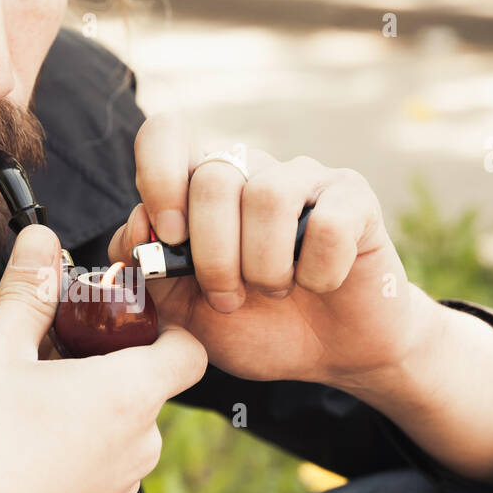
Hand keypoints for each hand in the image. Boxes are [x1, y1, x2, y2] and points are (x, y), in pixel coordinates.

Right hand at [0, 224, 207, 492]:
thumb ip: (28, 290)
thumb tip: (41, 239)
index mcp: (129, 395)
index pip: (188, 351)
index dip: (164, 328)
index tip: (119, 322)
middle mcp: (140, 450)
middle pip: (144, 394)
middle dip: (104, 373)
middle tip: (45, 362)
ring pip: (117, 441)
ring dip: (85, 423)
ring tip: (21, 417)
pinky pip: (94, 484)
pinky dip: (68, 469)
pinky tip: (15, 466)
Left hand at [108, 114, 442, 386]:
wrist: (328, 357)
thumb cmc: (255, 326)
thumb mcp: (185, 311)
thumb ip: (150, 269)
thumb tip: (137, 223)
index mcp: (201, 187)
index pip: (165, 135)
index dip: (158, 179)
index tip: (169, 239)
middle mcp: (250, 169)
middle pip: (212, 178)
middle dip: (213, 257)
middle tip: (228, 297)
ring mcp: (305, 178)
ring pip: (267, 195)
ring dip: (264, 266)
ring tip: (274, 291)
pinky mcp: (354, 198)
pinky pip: (327, 222)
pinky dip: (317, 271)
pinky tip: (320, 285)